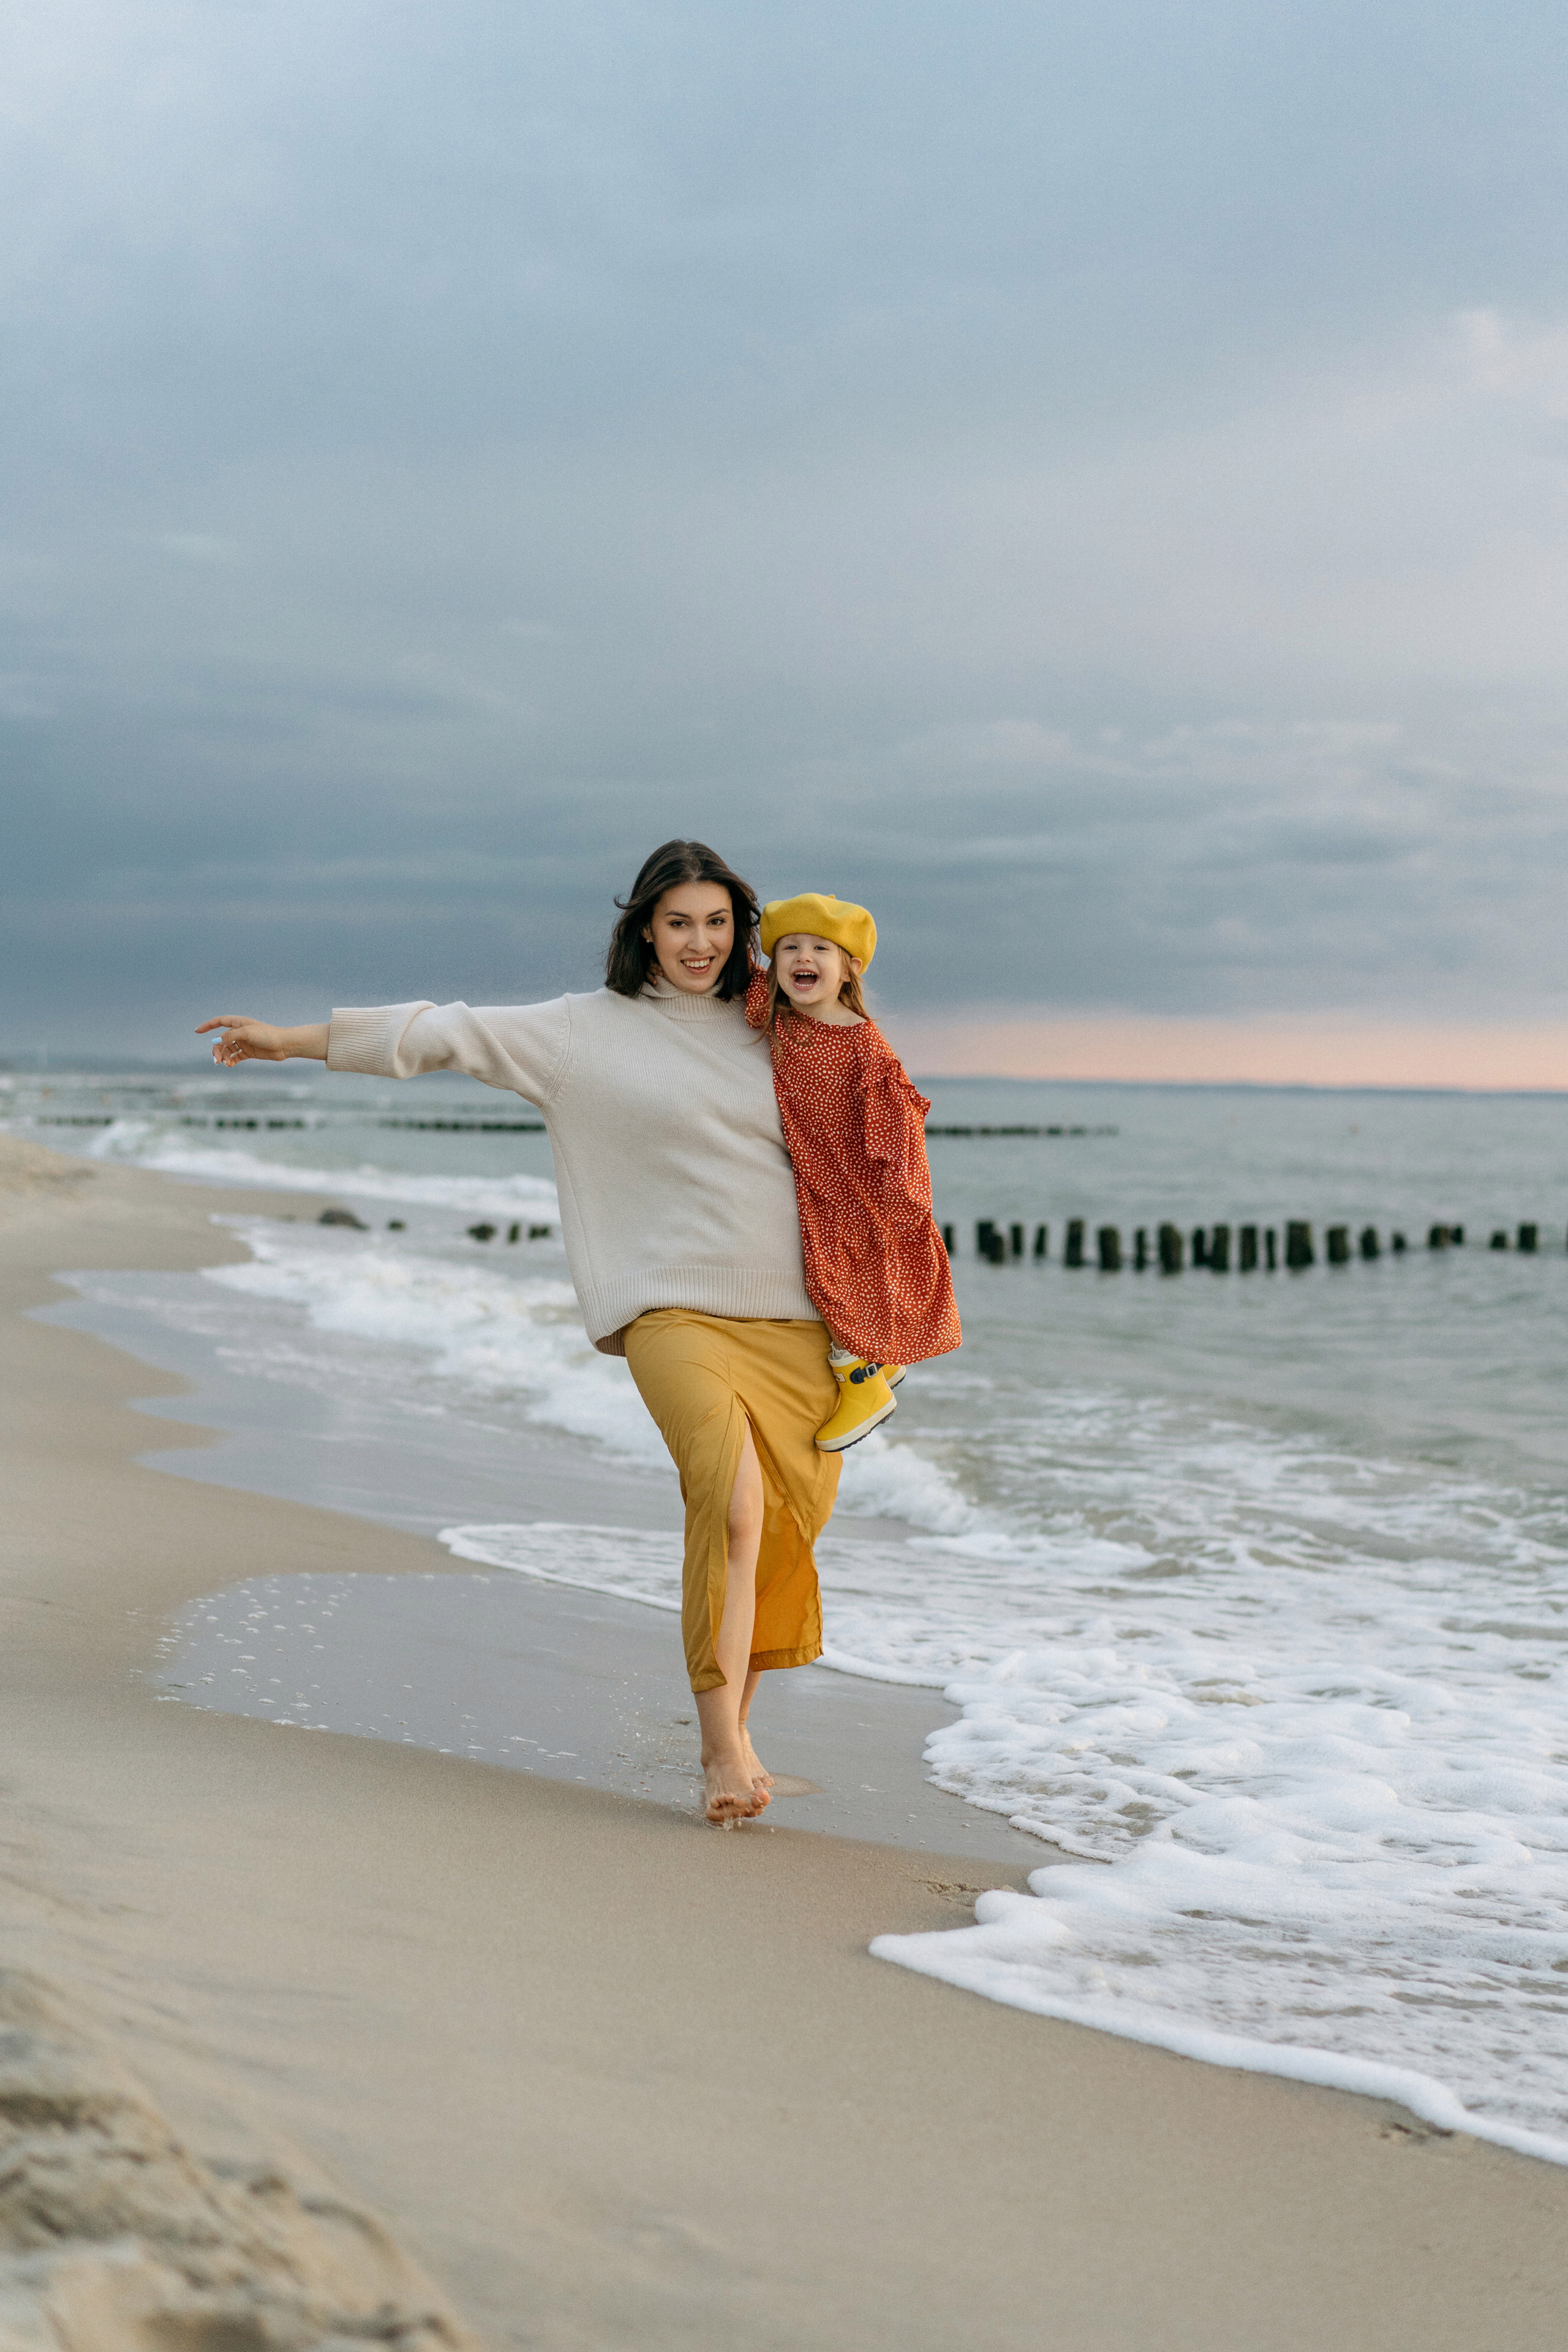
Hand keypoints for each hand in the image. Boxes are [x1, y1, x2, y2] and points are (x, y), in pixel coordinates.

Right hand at [196, 1016, 324, 1065]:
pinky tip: (230, 1065)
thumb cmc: (267, 1035)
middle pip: (221, 1040)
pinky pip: (235, 1057)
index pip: (219, 1021)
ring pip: (227, 1049)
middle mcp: (240, 1032)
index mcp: (239, 1023)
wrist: (284, 1045)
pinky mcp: (248, 1052)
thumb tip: (214, 1041)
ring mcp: (244, 1042)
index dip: (208, 1025)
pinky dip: (231, 1061)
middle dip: (217, 1049)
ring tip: (226, 1064)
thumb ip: (229, 1037)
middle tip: (216, 1060)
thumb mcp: (246, 1033)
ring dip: (224, 1057)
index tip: (197, 1031)